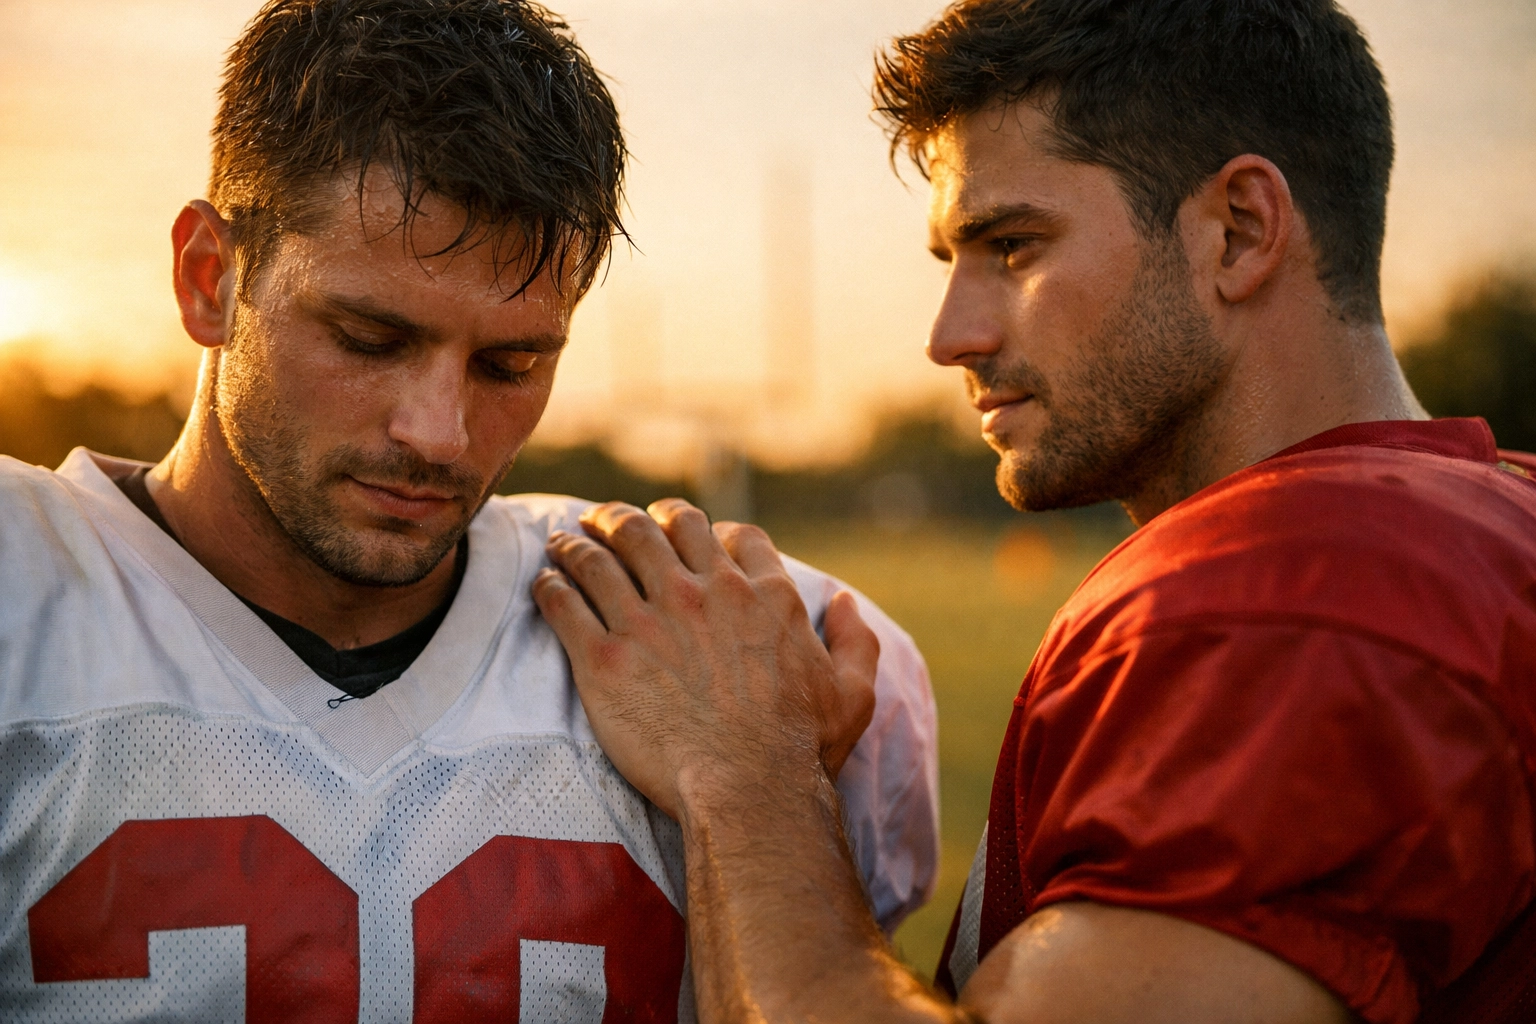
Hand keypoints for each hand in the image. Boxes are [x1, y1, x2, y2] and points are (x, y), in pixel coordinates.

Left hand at [532, 499, 878, 818]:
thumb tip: (847, 603)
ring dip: (580, 541)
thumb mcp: (853, 692)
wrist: (747, 791)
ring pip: (604, 551)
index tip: (687, 537)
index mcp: (763, 595)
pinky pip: (565, 601)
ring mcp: (650, 620)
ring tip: (565, 542)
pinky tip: (546, 584)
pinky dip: (551, 585)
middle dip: (633, 517)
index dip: (706, 529)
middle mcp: (705, 593)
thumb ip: (856, 641)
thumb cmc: (802, 750)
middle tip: (611, 523)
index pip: (730, 534)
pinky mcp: (604, 656)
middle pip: (660, 525)